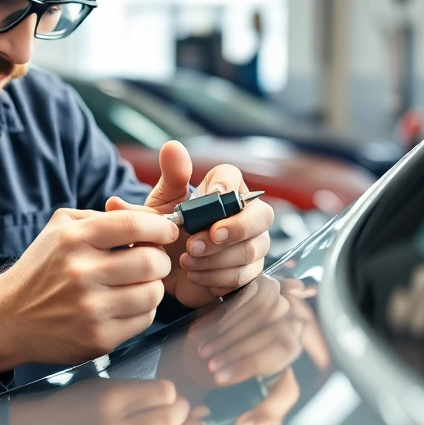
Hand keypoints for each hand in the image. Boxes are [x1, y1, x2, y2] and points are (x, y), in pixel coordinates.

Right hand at [0, 208, 179, 371]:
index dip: (160, 227)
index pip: (134, 226)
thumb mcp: (60, 228)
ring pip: (152, 293)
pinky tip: (126, 304)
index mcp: (73, 240)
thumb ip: (101, 217)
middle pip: (150, 262)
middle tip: (153, 260)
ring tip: (139, 283)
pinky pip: (144, 320)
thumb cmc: (42, 268)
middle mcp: (81, 273)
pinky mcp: (98, 338)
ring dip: (153, 286)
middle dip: (160, 259)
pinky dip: (143, 310)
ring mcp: (90, 309)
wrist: (8, 318)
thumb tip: (145, 214)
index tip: (167, 232)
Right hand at [10, 379, 206, 424]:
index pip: (164, 393)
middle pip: (170, 421)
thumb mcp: (105, 385)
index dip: (175, 392)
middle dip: (186, 413)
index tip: (173, 394)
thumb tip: (181, 400)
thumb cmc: (77, 400)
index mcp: (110, 396)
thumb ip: (140, 392)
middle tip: (188, 410)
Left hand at [107, 141, 273, 307]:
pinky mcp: (250, 271)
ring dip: (215, 259)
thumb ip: (170, 178)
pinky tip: (194, 274)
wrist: (162, 271)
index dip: (226, 185)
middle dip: (233, 230)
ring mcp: (252, 243)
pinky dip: (215, 277)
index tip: (210, 195)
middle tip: (199, 242)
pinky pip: (244, 274)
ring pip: (251, 249)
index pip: (233, 177)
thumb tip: (171, 147)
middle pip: (262, 215)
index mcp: (223, 190)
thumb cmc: (167, 232)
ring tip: (185, 260)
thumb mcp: (161, 205)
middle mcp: (245, 214)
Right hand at [157, 275, 305, 424]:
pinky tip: (208, 336)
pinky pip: (256, 302)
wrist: (194, 320)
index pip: (287, 392)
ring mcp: (280, 310)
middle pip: (285, 351)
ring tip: (207, 358)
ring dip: (237, 345)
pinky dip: (231, 322)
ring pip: (272, 326)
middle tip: (216, 378)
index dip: (269, 413)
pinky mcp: (265, 288)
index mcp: (279, 371)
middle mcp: (289, 340)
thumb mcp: (199, 401)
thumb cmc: (199, 365)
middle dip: (250, 367)